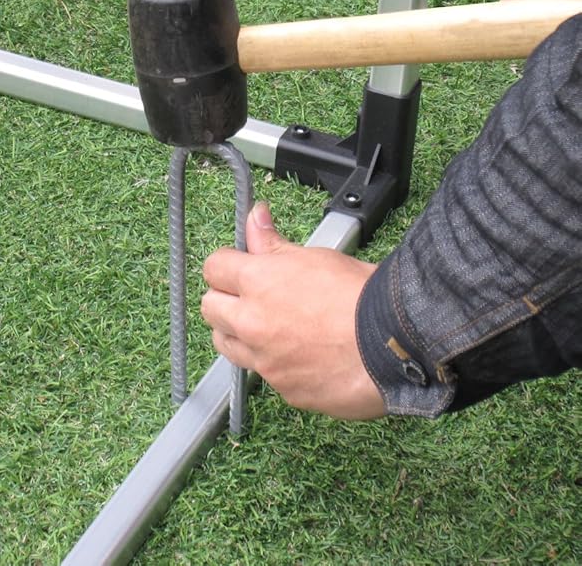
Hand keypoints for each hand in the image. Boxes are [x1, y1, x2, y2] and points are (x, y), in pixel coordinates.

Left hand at [200, 202, 384, 419]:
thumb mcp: (314, 257)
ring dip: (237, 333)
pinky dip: (272, 363)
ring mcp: (264, 360)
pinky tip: (299, 354)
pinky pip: (261, 373)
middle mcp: (252, 323)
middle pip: (210, 308)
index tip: (239, 266)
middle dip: (225, 299)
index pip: (214, 267)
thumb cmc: (361, 296)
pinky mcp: (282, 388)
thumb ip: (273, 243)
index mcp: (258, 282)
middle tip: (252, 296)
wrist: (394, 344)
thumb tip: (255, 216)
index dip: (227, 264)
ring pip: (225, 344)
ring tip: (270, 327)